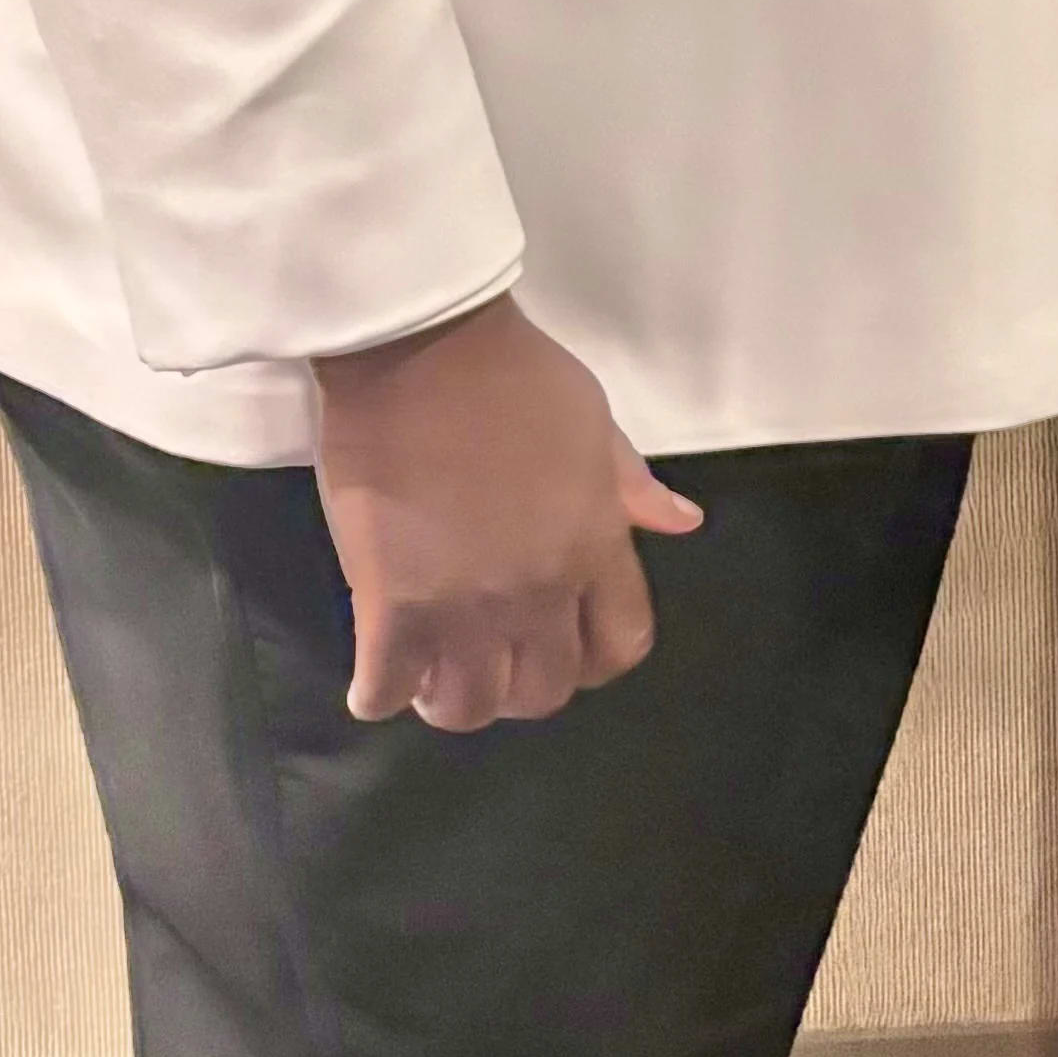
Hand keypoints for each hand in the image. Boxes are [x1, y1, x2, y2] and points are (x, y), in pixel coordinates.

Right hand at [310, 298, 702, 729]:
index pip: (620, 645)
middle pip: (543, 692)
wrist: (423, 350)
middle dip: (519, 686)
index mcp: (595, 546)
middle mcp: (539, 590)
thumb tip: (683, 522)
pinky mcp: (391, 604)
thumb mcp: (595, 423)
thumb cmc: (513, 375)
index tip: (562, 644)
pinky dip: (378, 695)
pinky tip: (374, 680)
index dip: (593, 658)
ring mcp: (465, 605)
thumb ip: (633, 486)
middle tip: (488, 657)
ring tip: (430, 672)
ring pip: (469, 707)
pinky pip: (386, 689)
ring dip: (451, 700)